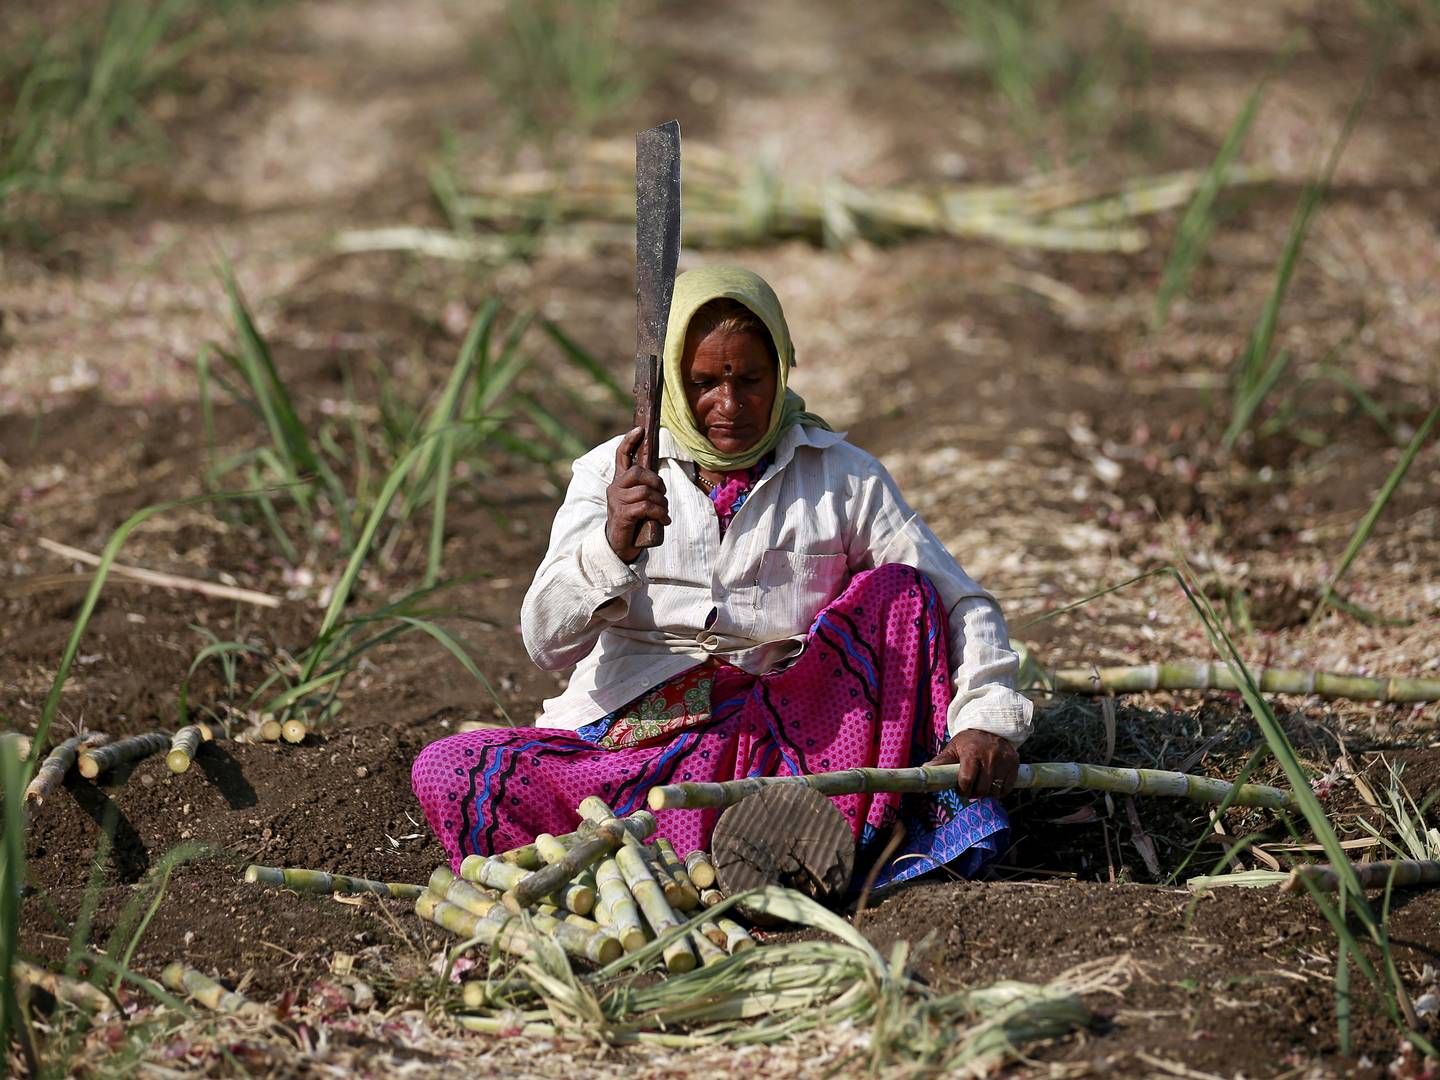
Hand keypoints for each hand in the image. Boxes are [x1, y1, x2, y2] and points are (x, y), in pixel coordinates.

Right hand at [606, 427, 669, 562]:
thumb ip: (645, 490)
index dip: (629, 441)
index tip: (640, 429)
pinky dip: (659, 513)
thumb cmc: (633, 523)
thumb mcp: (638, 503)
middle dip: (656, 482)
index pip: (621, 456)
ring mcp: (617, 501)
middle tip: (663, 495)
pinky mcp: (622, 514)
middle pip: (637, 472)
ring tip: (663, 513)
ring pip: (645, 491)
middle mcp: (615, 488)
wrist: (619, 547)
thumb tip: (659, 484)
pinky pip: (646, 507)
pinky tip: (663, 521)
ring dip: (661, 503)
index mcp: (619, 483)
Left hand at [926, 729, 1018, 798]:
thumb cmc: (968, 741)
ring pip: (995, 791)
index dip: (962, 790)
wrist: (992, 728)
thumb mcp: (953, 748)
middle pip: (982, 789)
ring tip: (981, 785)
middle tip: (970, 788)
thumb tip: (925, 769)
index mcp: (972, 753)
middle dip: (974, 793)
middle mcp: (990, 757)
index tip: (960, 789)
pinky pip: (1007, 788)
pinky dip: (999, 790)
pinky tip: (992, 784)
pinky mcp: (1014, 764)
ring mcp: (1004, 761)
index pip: (966, 781)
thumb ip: (941, 761)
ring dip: (987, 793)